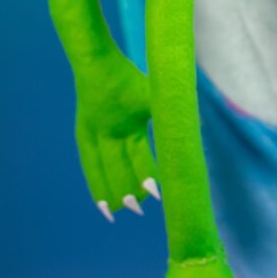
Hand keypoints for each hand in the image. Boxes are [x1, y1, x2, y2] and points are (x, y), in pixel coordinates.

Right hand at [75, 48, 157, 221]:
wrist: (96, 63)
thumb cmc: (130, 80)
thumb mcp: (153, 94)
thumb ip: (170, 115)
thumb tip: (194, 131)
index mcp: (127, 123)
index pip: (138, 155)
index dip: (146, 175)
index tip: (157, 194)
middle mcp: (106, 132)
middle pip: (117, 169)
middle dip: (127, 190)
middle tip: (139, 210)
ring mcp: (91, 134)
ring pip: (99, 171)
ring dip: (108, 191)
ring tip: (114, 214)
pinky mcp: (82, 135)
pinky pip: (88, 165)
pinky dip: (94, 183)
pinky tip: (100, 202)